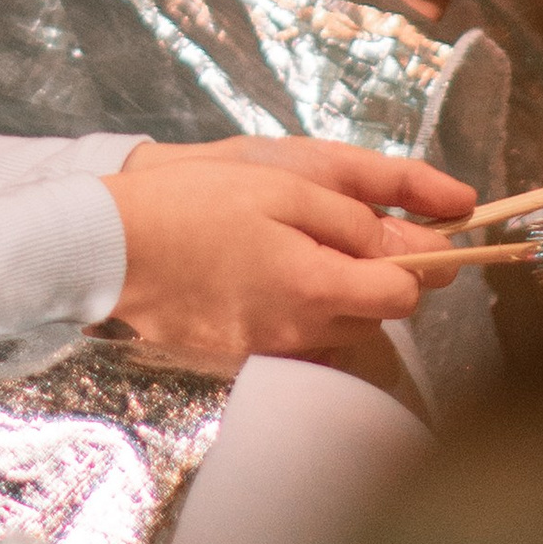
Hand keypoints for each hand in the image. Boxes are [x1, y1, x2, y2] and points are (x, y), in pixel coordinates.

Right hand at [107, 136, 471, 366]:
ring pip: (339, 325)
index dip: (420, 255)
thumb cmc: (196, 201)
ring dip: (337, 288)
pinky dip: (297, 304)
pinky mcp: (241, 357)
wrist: (109, 245)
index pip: (408, 292)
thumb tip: (433, 239)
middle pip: (377, 312)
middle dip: (375, 270)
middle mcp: (304, 335)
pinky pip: (298, 335)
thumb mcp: (283, 186)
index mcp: (319, 290)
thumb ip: (359, 217)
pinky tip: (261, 269)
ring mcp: (271, 351)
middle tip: (334, 220)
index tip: (412, 224)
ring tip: (291, 240)